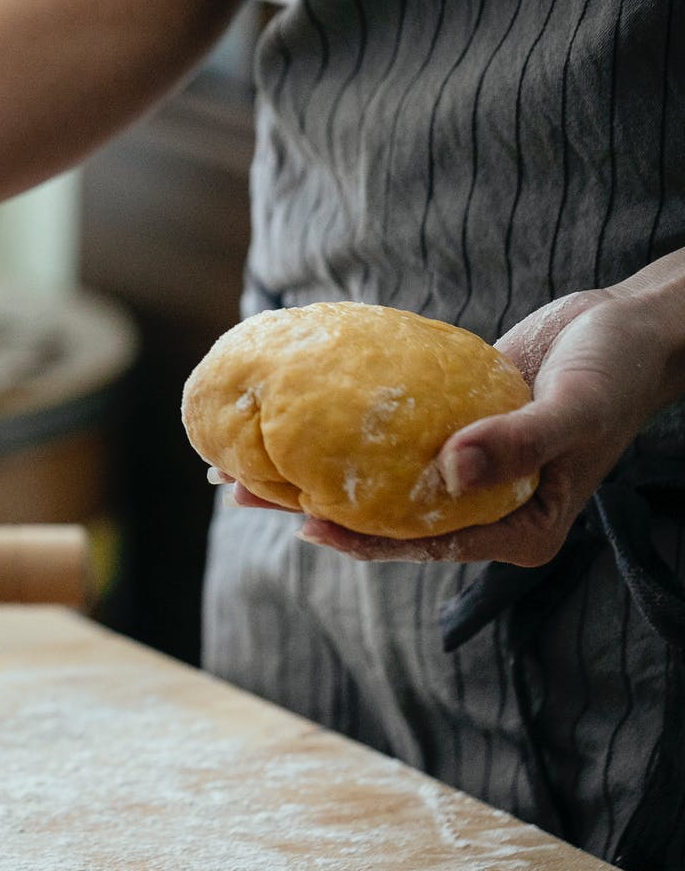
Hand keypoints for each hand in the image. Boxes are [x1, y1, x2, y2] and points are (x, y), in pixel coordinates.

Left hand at [279, 290, 679, 564]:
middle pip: (386, 521)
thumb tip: (450, 469)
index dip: (362, 538)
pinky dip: (341, 439)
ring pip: (376, 486)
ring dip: (311, 476)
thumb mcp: (576, 406)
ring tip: (240, 468)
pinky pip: (386, 446)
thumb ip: (519, 441)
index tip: (304, 523)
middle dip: (312, 509)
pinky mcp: (449, 438)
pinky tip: (290, 427)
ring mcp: (465, 477)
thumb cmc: (616, 370)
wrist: (631, 327)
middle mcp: (486, 512)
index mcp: (520, 530)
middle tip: (239, 492)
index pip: (425, 543)